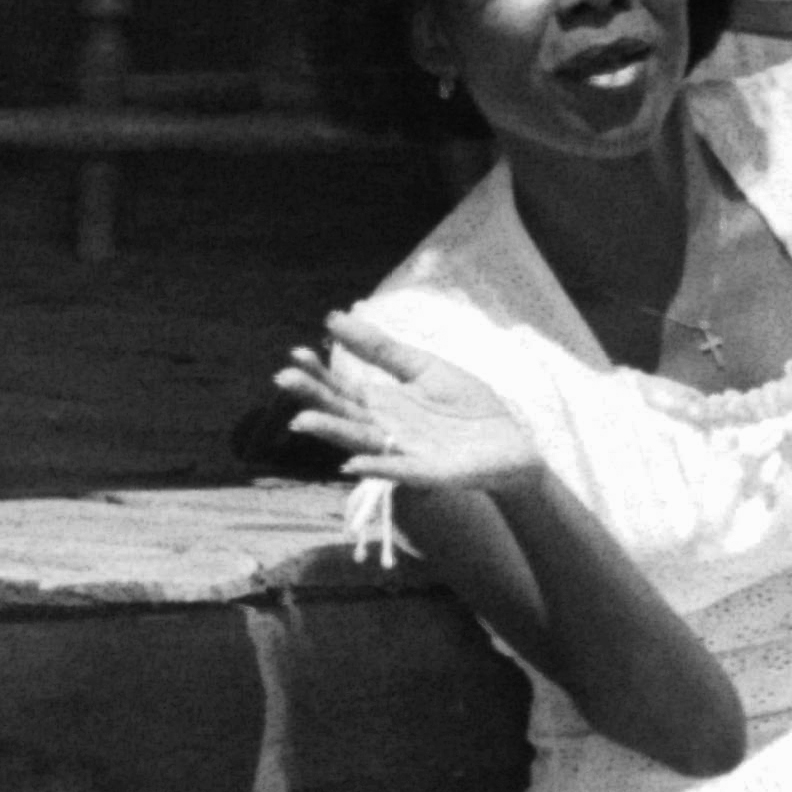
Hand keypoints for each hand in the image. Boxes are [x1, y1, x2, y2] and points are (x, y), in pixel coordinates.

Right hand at [266, 308, 549, 498]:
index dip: (317, 374)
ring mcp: (402, 453)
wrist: (509, 442)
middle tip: (283, 379)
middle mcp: (383, 430)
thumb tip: (335, 318)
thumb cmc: (464, 407)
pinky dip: (378, 468)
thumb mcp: (423, 368)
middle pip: (342, 413)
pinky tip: (353, 465)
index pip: (341, 389)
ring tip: (302, 420)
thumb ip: (381, 349)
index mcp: (382, 404)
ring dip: (333, 432)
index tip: (294, 354)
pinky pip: (399, 471)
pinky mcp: (428, 473)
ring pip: (361, 442)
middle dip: (313, 398)